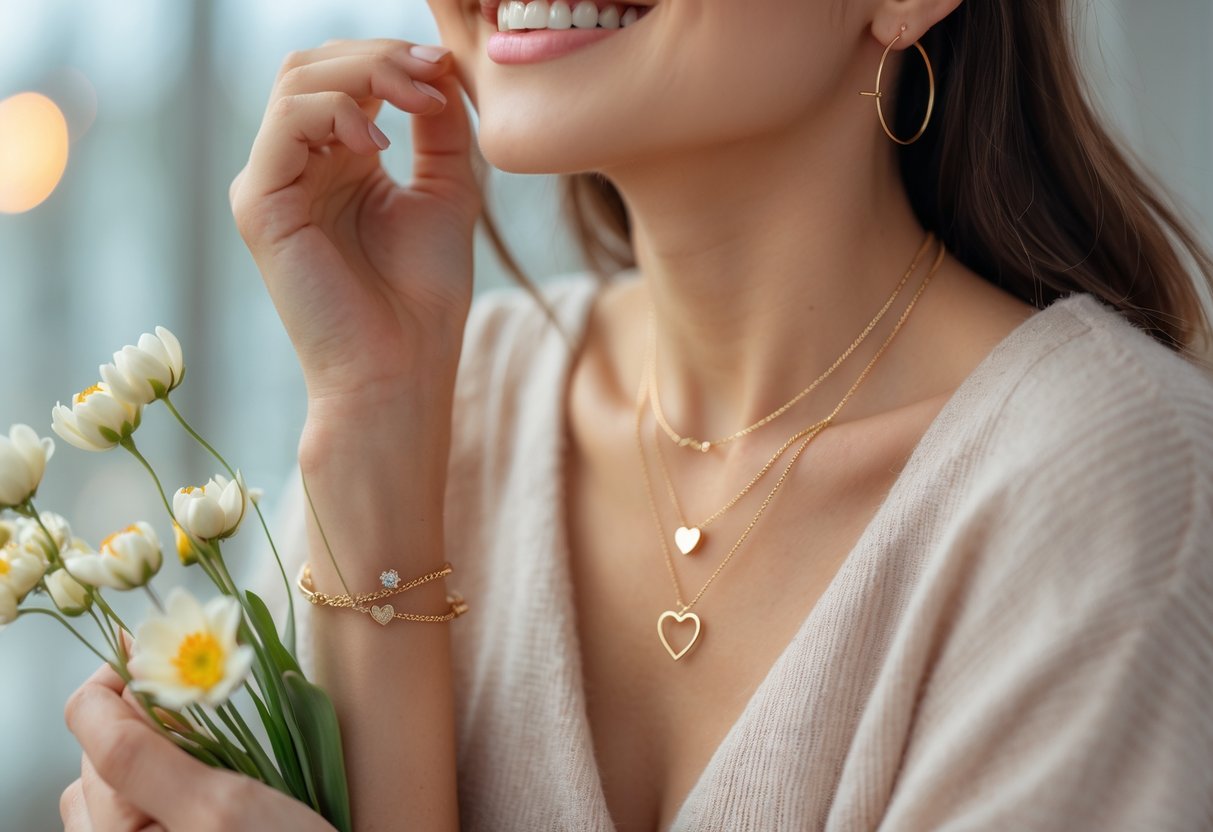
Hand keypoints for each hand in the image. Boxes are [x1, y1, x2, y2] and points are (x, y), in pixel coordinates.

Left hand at [61, 661, 334, 831]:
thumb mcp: (216, 805)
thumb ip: (146, 752)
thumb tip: (115, 682)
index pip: (89, 722)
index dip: (125, 673)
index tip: (170, 647)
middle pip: (101, 746)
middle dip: (146, 713)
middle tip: (205, 701)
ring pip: (121, 772)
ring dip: (158, 742)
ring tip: (211, 743)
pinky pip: (147, 797)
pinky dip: (171, 769)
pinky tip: (212, 775)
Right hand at [229, 38, 481, 407]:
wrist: (400, 368)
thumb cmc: (423, 297)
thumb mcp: (446, 192)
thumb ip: (440, 128)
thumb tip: (440, 67)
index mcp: (338, 163)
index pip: (344, 77)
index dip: (393, 58)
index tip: (446, 69)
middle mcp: (298, 167)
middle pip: (314, 66)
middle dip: (379, 57)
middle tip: (432, 74)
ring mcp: (273, 183)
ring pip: (297, 81)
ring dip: (364, 74)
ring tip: (416, 100)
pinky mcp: (259, 204)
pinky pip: (285, 123)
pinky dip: (336, 112)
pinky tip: (379, 145)